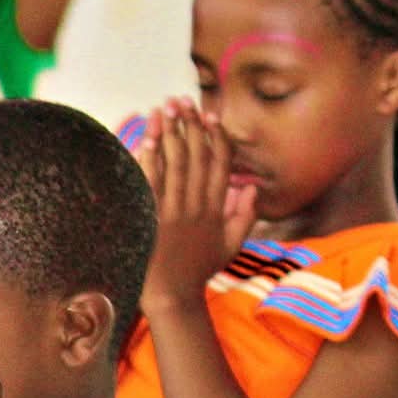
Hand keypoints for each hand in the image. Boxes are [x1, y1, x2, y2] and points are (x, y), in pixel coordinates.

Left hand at [135, 99, 255, 309]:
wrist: (173, 296)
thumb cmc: (198, 272)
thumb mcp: (230, 246)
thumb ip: (244, 216)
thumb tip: (251, 186)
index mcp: (215, 209)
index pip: (220, 165)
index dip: (216, 137)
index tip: (211, 115)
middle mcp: (196, 206)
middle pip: (196, 157)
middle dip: (190, 126)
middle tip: (183, 100)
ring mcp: (173, 211)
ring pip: (174, 164)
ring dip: (170, 134)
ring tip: (164, 109)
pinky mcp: (151, 218)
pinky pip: (151, 184)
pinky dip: (149, 161)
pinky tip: (147, 140)